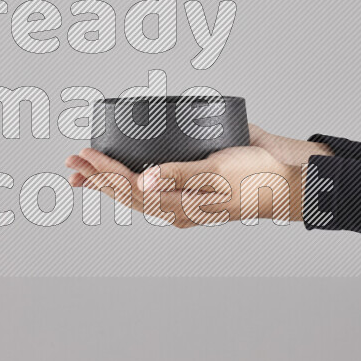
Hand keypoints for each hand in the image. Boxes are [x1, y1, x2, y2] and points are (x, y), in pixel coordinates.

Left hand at [65, 124, 325, 227]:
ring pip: (138, 192)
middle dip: (99, 176)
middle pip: (128, 192)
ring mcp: (184, 197)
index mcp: (181, 205)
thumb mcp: (217, 173)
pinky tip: (126, 170)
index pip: (132, 189)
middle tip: (73, 159)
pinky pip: (155, 184)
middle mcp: (178, 204)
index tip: (85, 155)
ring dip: (110, 180)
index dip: (105, 173)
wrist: (287, 177)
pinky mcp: (192, 183)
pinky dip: (134, 177)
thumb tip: (143, 182)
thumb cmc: (256, 176)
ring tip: (86, 168)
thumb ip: (180, 175)